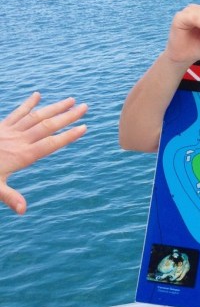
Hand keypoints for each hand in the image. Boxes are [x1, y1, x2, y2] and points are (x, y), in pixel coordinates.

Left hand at [0, 93, 87, 214]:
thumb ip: (9, 197)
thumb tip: (23, 210)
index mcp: (22, 156)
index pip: (50, 144)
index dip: (68, 136)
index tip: (84, 127)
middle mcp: (19, 140)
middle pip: (47, 126)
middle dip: (67, 116)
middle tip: (85, 107)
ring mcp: (10, 131)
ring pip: (36, 116)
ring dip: (54, 107)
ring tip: (71, 100)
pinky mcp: (1, 126)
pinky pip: (17, 113)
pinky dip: (28, 104)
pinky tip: (38, 95)